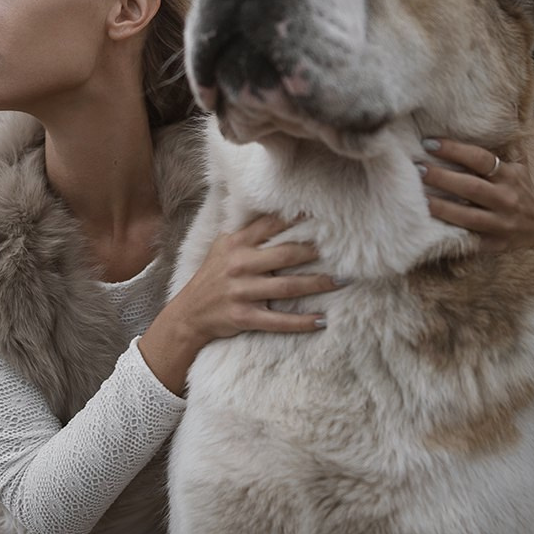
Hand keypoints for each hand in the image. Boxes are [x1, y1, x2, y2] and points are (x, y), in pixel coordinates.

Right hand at [139, 214, 341, 393]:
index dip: (296, 218)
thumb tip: (278, 212)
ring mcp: (241, 292)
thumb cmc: (212, 277)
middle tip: (344, 249)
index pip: (270, 225)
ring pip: (287, 286)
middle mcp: (239, 265)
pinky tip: (322, 320)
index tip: (322, 212)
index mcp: (236, 243)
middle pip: (285, 254)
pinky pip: (279, 321)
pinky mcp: (244, 317)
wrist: (188, 314)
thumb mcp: (222, 248)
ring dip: (318, 284)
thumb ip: (247, 232)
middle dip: (315, 251)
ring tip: (342, 280)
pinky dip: (302, 322)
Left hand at [417, 138, 533, 251]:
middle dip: (442, 177)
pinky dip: (451, 234)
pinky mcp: (494, 244)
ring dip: (441, 207)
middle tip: (418, 168)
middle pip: (470, 187)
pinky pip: (470, 240)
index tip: (429, 143)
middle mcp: (506, 198)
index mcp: (509, 175)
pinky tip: (431, 227)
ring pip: (467, 216)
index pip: (480, 159)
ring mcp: (500, 223)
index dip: (454, 150)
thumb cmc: (521, 190)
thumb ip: (501, 148)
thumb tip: (482, 121)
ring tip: (418, 197)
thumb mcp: (518, 167)